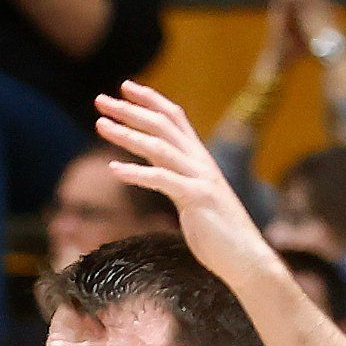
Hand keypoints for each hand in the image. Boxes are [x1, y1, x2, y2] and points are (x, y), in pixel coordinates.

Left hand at [93, 82, 275, 294]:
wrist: (245, 258)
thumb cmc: (218, 233)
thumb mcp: (196, 198)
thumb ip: (180, 180)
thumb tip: (161, 173)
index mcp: (200, 159)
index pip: (174, 118)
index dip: (150, 99)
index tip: (125, 87)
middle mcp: (200, 162)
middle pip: (161, 125)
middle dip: (129, 110)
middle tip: (100, 99)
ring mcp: (200, 178)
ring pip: (159, 147)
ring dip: (127, 134)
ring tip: (100, 125)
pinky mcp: (197, 198)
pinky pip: (162, 180)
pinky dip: (136, 173)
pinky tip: (113, 170)